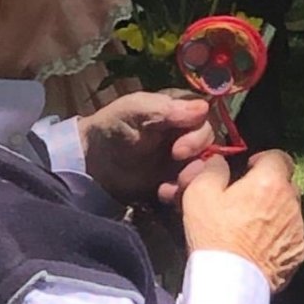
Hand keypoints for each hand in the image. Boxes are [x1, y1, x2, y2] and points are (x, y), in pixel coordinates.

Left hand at [78, 91, 214, 203]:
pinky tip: (164, 195)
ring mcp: (184, 158)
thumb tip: (203, 108)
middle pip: (210, 148)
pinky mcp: (177, 179)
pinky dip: (182, 194)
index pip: (205, 121)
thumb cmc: (112, 126)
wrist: (93, 161)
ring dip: (191, 182)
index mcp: (180, 111)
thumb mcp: (133, 110)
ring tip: (170, 190)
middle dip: (197, 164)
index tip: (179, 152)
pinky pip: (192, 188)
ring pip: (204, 171)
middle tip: (179, 176)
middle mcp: (187, 133)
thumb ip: (164, 108)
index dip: (198, 137)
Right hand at [182, 151, 303, 292]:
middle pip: (285, 185)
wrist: (230, 282)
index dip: (263, 160)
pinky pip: (289, 238)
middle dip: (267, 188)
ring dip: (272, 214)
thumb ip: (212, 169)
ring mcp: (298, 231)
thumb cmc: (214, 234)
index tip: (247, 170)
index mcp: (270, 182)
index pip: (280, 157)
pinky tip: (256, 248)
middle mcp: (292, 203)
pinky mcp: (297, 255)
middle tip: (243, 200)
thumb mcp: (200, 193)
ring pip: (288, 212)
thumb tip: (219, 162)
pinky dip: (276, 238)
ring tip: (247, 227)